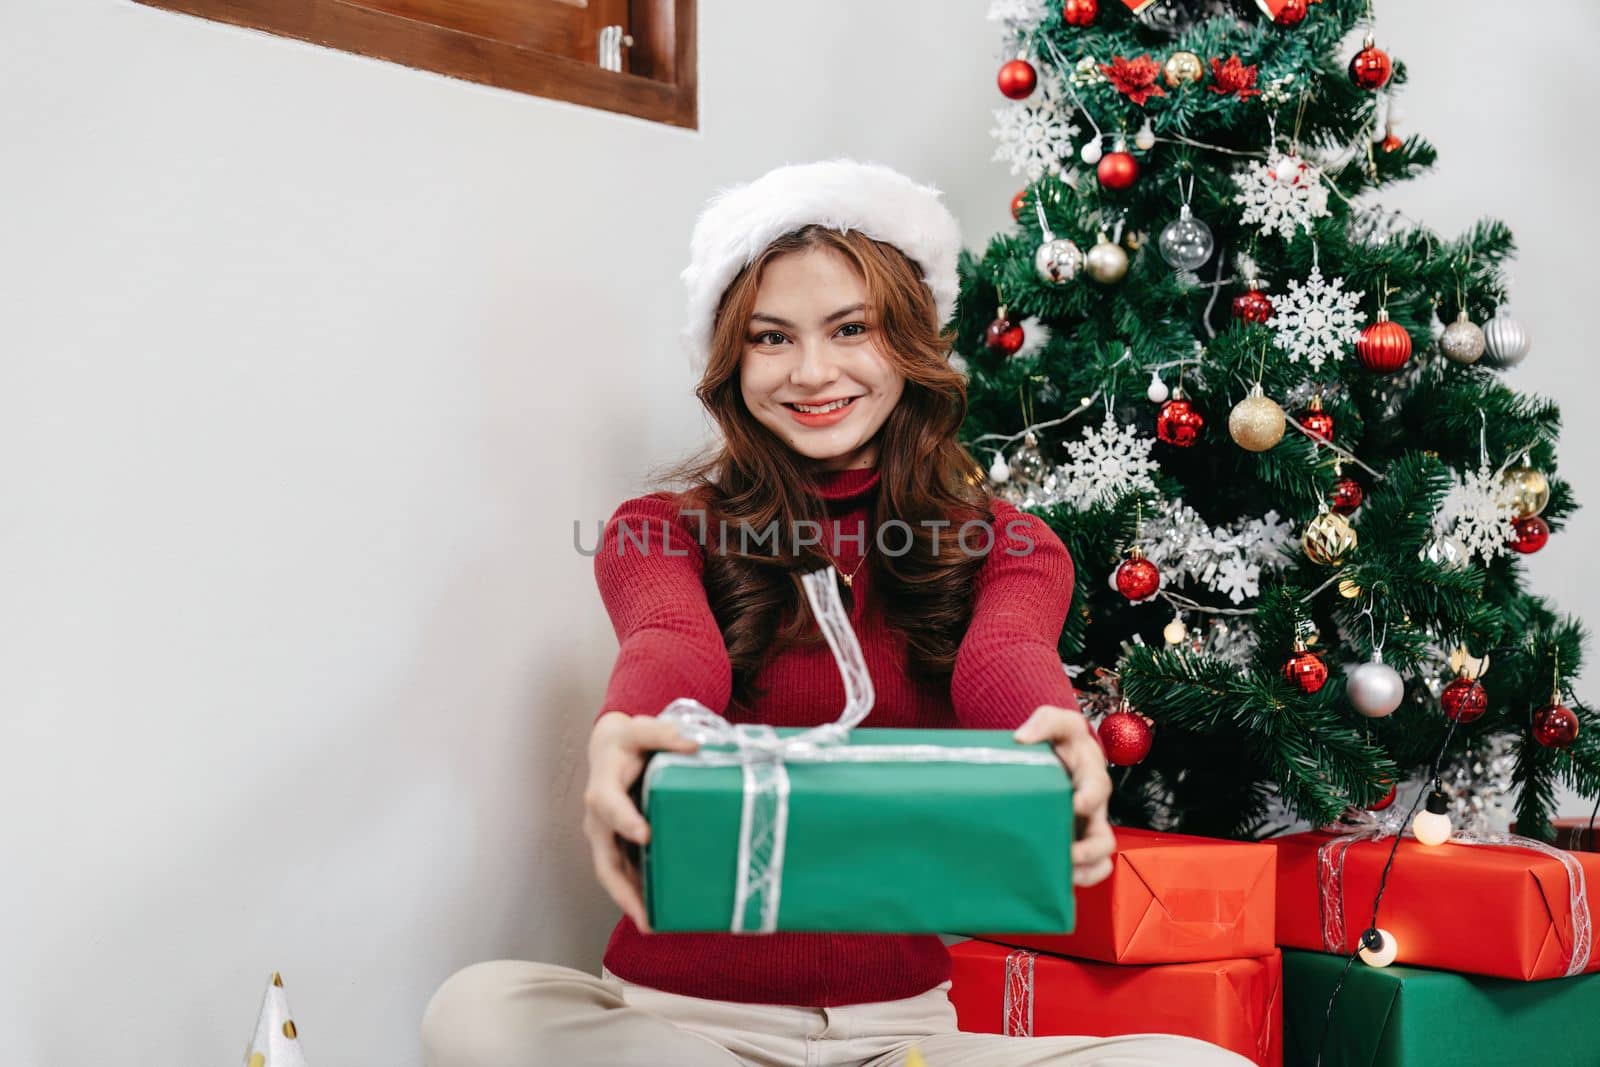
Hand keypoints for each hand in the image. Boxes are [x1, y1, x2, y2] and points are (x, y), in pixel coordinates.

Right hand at [582, 711, 700, 932]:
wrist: (609, 748)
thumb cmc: (626, 741)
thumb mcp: (640, 729)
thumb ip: (663, 733)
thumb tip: (694, 744)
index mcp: (603, 788)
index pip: (609, 806)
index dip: (625, 821)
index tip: (645, 834)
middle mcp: (599, 819)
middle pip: (605, 861)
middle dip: (624, 890)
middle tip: (646, 916)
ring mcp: (606, 836)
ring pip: (613, 875)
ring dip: (631, 901)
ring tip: (655, 925)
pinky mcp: (617, 845)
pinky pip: (624, 873)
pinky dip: (639, 893)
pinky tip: (660, 911)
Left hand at [1014, 705, 1115, 885]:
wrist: (1059, 753)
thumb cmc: (1059, 739)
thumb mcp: (1056, 720)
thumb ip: (1044, 722)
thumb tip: (1021, 738)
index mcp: (1090, 776)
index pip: (1097, 787)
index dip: (1090, 797)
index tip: (1077, 803)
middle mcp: (1093, 808)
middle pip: (1105, 836)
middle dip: (1090, 849)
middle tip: (1069, 854)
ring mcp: (1085, 828)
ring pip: (1101, 859)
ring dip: (1087, 870)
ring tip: (1067, 875)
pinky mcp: (1074, 841)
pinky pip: (1089, 868)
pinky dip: (1081, 878)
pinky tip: (1058, 881)